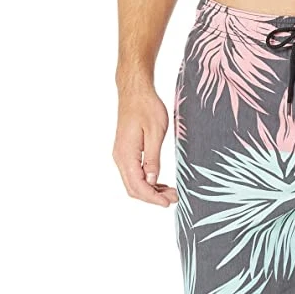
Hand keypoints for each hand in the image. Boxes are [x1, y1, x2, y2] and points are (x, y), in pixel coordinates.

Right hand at [113, 86, 177, 206]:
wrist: (135, 91)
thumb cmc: (147, 107)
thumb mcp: (155, 133)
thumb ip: (153, 159)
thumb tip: (152, 180)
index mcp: (126, 154)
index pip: (138, 185)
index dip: (153, 197)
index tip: (168, 202)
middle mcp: (120, 157)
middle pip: (134, 188)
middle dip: (153, 197)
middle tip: (174, 197)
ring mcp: (122, 155)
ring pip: (133, 183)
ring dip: (151, 191)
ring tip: (171, 192)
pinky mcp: (126, 152)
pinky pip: (134, 174)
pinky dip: (147, 182)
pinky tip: (161, 183)